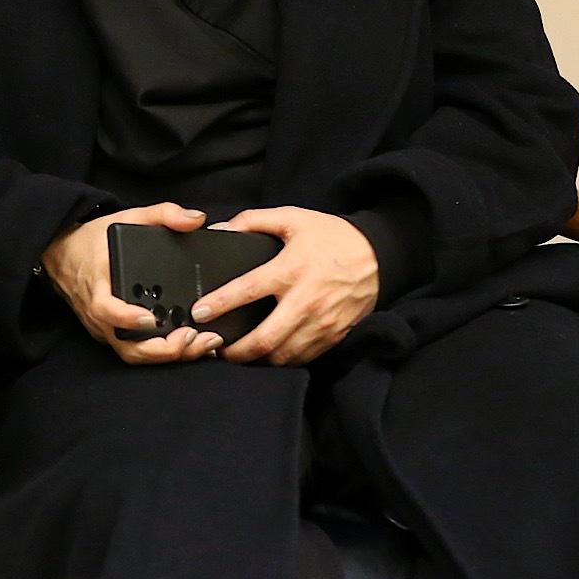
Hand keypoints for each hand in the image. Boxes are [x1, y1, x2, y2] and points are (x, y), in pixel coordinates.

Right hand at [40, 203, 224, 364]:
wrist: (62, 254)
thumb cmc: (92, 240)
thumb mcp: (127, 218)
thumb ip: (163, 214)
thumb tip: (196, 219)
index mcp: (98, 286)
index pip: (107, 310)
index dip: (129, 318)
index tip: (152, 318)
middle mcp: (99, 314)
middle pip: (128, 347)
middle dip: (164, 349)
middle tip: (194, 336)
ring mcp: (104, 328)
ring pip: (134, 354)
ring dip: (167, 356)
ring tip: (200, 343)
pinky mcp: (111, 334)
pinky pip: (134, 350)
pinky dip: (161, 354)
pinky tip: (188, 345)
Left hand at [194, 207, 378, 366]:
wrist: (379, 255)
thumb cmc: (331, 235)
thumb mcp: (292, 217)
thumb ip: (253, 220)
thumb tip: (221, 228)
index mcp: (290, 270)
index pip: (246, 291)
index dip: (219, 304)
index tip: (199, 314)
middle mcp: (305, 301)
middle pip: (264, 338)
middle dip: (235, 351)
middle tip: (215, 349)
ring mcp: (321, 323)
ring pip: (283, 355)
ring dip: (257, 360)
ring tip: (237, 355)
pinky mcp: (334, 335)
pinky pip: (303, 358)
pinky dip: (282, 361)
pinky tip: (268, 355)